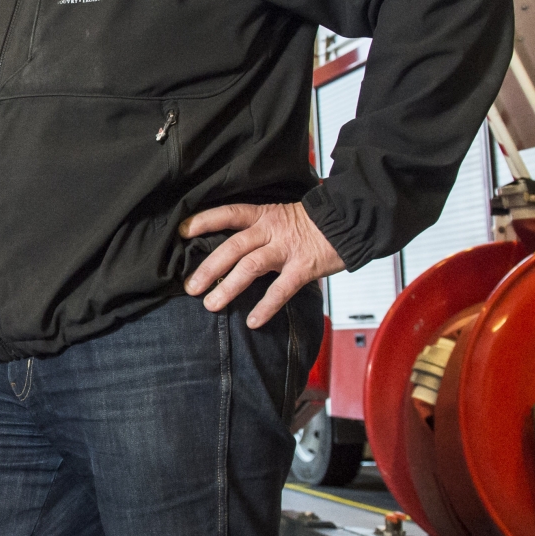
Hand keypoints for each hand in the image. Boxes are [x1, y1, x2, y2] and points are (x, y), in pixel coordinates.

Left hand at [180, 202, 344, 328]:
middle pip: (233, 246)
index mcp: (264, 215)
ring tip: (211, 304)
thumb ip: (261, 231)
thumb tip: (233, 249)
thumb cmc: (316, 222)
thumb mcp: (283, 217)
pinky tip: (253, 321)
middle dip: (209, 267)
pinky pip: (281, 289)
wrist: (352, 219)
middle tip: (190, 287)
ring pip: (250, 266)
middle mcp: (272, 230)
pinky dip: (266, 306)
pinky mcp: (304, 267)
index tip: (182, 232)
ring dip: (228, 287)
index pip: (228, 214)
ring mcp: (287, 249)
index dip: (204, 221)